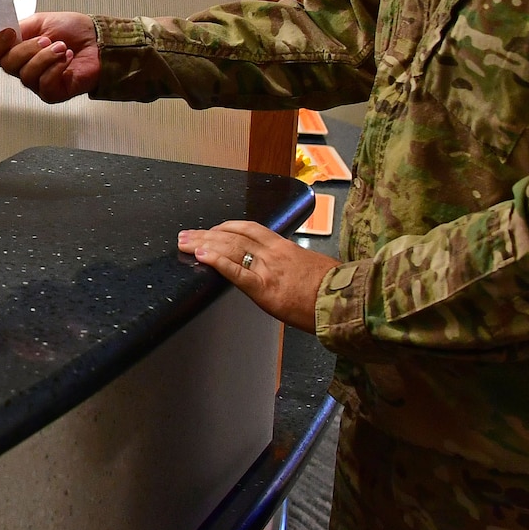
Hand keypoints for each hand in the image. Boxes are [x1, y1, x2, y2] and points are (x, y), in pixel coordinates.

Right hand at [0, 11, 100, 103]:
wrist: (97, 40)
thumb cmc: (71, 31)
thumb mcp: (40, 20)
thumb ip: (18, 26)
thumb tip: (0, 30)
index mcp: (16, 50)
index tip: (9, 32)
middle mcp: (22, 68)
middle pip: (7, 65)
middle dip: (27, 49)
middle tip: (46, 39)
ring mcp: (36, 83)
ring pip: (26, 75)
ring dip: (45, 57)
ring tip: (62, 47)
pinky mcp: (51, 93)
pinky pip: (44, 84)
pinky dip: (57, 68)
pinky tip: (67, 59)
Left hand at [177, 219, 338, 329]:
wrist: (345, 302)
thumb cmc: (335, 289)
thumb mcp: (314, 267)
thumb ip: (295, 264)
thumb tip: (289, 269)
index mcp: (285, 248)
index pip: (249, 229)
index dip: (226, 227)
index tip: (212, 229)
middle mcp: (273, 254)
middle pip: (233, 237)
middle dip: (207, 234)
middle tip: (186, 234)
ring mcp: (267, 270)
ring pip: (229, 249)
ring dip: (203, 244)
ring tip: (184, 242)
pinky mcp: (264, 289)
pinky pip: (236, 272)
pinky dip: (216, 261)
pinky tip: (201, 256)